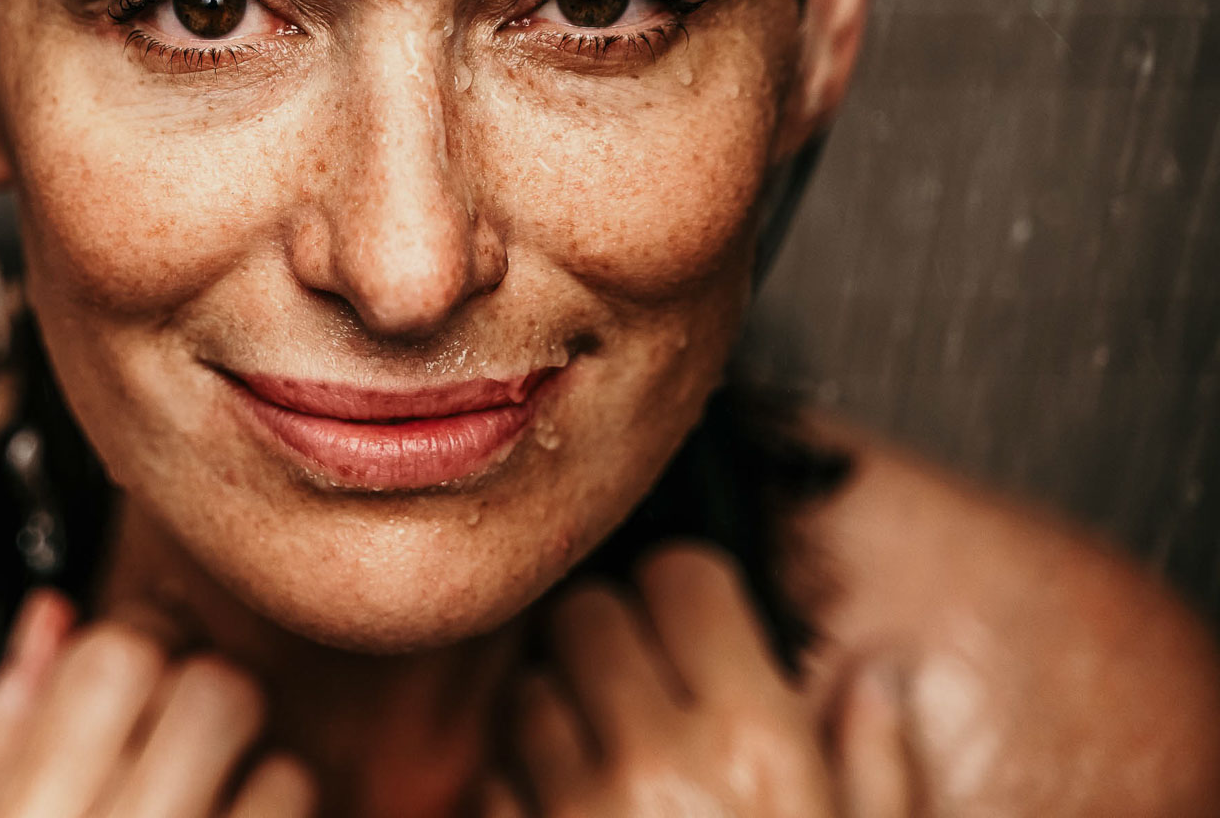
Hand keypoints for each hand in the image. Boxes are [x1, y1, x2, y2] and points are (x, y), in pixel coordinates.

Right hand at [0, 591, 314, 817]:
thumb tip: (52, 612)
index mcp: (25, 814)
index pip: (119, 656)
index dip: (141, 636)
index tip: (144, 650)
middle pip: (218, 692)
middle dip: (205, 694)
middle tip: (180, 724)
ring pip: (285, 766)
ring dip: (257, 772)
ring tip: (210, 798)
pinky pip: (300, 814)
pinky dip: (278, 813)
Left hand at [499, 544, 912, 817]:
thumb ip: (881, 770)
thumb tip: (882, 676)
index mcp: (760, 746)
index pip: (681, 576)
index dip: (683, 594)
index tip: (689, 626)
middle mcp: (659, 766)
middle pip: (585, 614)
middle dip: (607, 642)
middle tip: (635, 693)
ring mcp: (573, 813)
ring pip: (524, 693)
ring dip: (553, 720)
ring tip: (602, 773)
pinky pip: (488, 781)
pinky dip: (515, 796)